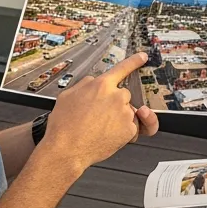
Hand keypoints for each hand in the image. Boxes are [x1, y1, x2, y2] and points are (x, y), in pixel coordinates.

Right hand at [42, 53, 158, 171]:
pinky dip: (121, 132)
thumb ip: (85, 85)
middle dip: (114, 104)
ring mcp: (125, 113)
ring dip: (117, 118)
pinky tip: (106, 136)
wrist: (66, 150)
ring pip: (127, 112)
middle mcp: (116, 96)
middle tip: (97, 117)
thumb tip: (94, 82)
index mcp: (101, 86)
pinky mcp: (130, 129)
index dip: (134, 61)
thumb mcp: (67, 96)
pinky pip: (130, 127)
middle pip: (123, 95)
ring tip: (99, 128)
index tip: (143, 57)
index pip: (121, 69)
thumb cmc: (63, 126)